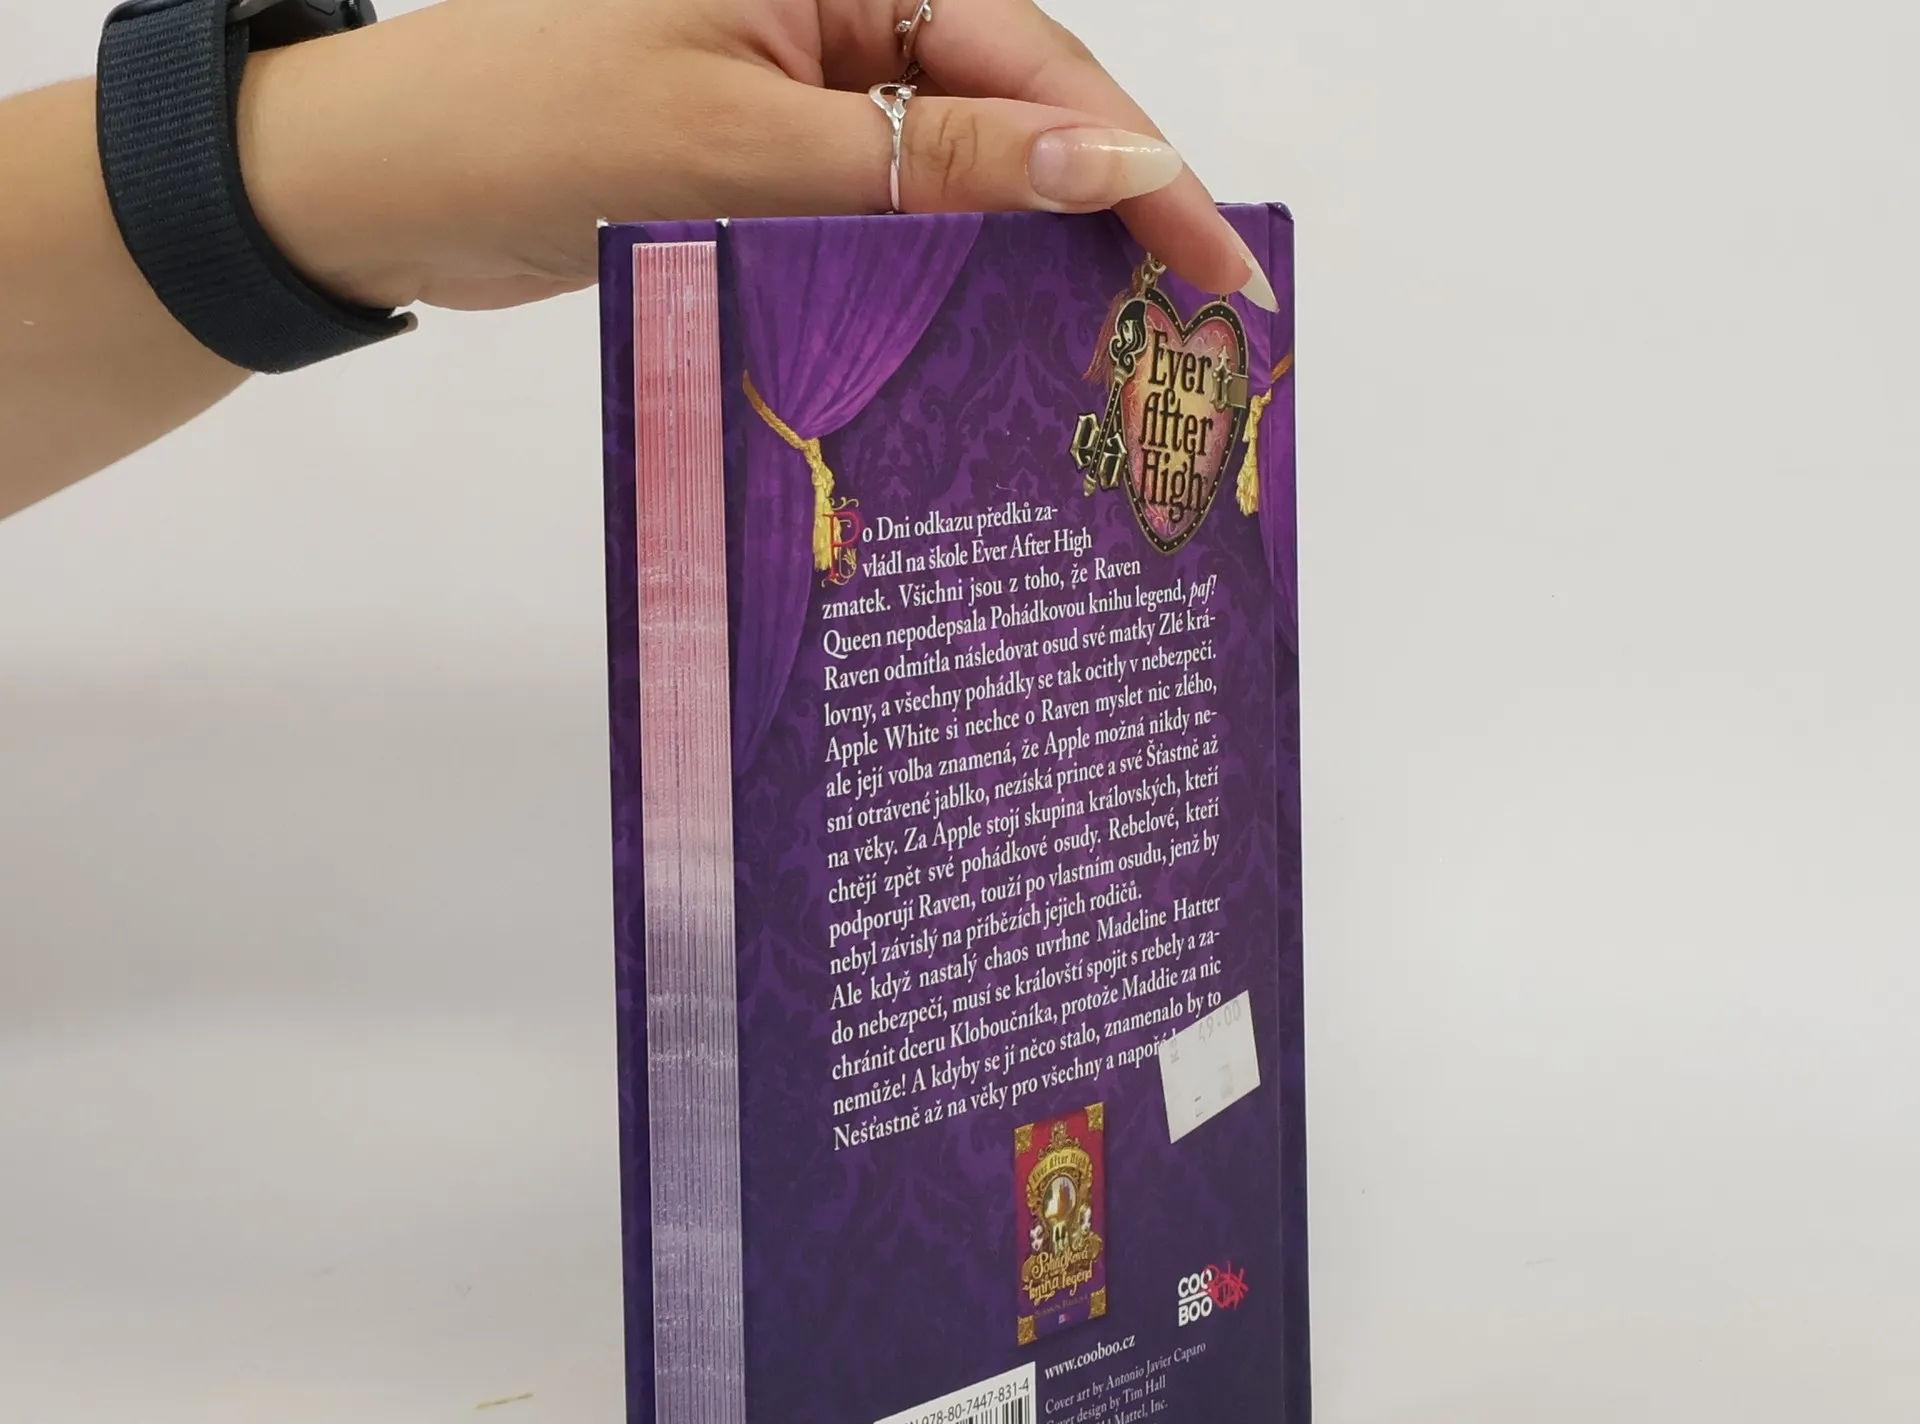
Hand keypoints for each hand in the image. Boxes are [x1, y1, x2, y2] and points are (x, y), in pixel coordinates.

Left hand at [239, 0, 1275, 314]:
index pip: (1030, 53)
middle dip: (1104, 206)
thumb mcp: (751, 145)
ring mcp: (812, 74)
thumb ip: (935, 159)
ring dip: (1029, 249)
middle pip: (1016, 99)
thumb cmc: (534, 126)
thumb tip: (1108, 160)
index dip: (1134, 161)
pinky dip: (945, 268)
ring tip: (1115, 344)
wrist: (393, 184)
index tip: (1217, 259)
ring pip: (964, 162)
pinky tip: (994, 336)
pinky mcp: (782, 145)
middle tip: (1192, 319)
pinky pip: (897, 203)